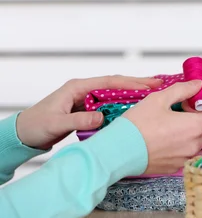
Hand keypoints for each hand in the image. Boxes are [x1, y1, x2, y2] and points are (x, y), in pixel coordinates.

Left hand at [16, 76, 162, 149]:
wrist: (25, 135)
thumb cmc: (36, 126)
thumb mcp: (56, 124)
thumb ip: (78, 120)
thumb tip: (101, 118)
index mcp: (77, 87)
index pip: (109, 82)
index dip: (129, 83)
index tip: (147, 85)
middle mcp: (85, 90)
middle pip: (116, 84)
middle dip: (138, 83)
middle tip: (159, 83)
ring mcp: (88, 99)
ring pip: (116, 93)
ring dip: (135, 93)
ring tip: (155, 93)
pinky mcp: (90, 110)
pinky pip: (112, 104)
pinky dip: (127, 104)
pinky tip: (139, 108)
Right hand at [123, 80, 201, 173]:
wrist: (118, 151)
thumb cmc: (136, 125)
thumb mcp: (159, 99)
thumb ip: (183, 90)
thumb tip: (198, 85)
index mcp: (194, 127)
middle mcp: (194, 145)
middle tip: (187, 107)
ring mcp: (186, 158)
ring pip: (201, 141)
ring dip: (196, 130)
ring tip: (176, 121)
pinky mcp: (176, 166)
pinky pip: (189, 152)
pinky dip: (185, 142)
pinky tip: (168, 135)